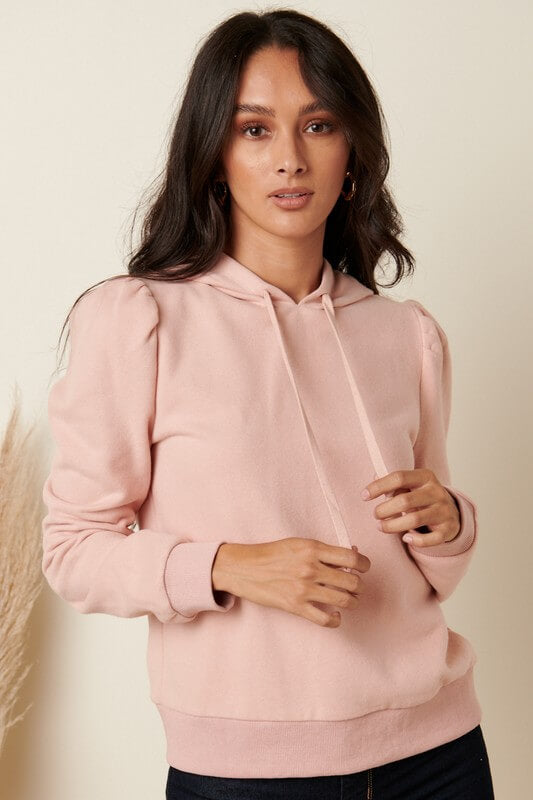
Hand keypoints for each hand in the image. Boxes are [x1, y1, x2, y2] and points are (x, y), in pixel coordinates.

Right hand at [212, 537, 370, 626]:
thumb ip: (323, 551)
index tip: (363, 568)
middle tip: (356, 586)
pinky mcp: (295, 606)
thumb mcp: (298, 544)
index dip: (364, 564)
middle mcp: (310, 568)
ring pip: (344, 600)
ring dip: (352, 602)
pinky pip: (325, 619)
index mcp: (312, 548)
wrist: (244, 568)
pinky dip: (336, 620)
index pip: (352, 557)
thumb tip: (351, 556)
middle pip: (352, 581)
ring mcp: (303, 589)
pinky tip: (335, 615)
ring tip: (349, 600)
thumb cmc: (271, 554)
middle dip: (359, 585)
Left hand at [361, 468, 460, 547]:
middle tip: (375, 515)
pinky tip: (406, 538)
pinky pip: (431, 539)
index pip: (399, 477)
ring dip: (393, 526)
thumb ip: (393, 483)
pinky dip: (416, 541)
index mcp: (425, 477)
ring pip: (414, 520)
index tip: (364, 496)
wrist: (452, 512)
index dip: (379, 486)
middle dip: (384, 510)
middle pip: (404, 501)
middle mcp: (436, 492)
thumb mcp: (411, 485)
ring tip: (381, 527)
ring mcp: (444, 510)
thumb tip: (373, 476)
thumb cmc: (422, 497)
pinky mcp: (448, 529)